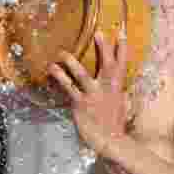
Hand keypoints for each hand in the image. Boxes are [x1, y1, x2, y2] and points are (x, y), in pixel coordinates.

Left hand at [48, 30, 129, 151]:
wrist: (109, 140)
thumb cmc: (114, 123)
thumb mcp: (120, 104)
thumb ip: (117, 90)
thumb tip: (116, 80)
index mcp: (117, 87)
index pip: (121, 64)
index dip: (121, 49)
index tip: (120, 33)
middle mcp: (106, 88)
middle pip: (107, 65)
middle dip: (104, 49)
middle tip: (99, 33)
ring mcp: (93, 95)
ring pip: (82, 74)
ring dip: (71, 62)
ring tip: (62, 53)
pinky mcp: (80, 103)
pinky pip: (68, 87)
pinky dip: (60, 77)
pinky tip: (52, 69)